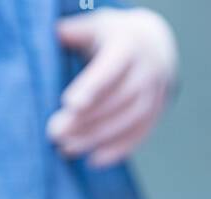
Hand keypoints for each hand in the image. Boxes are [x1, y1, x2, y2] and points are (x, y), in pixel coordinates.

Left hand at [47, 7, 177, 167]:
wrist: (155, 47)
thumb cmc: (114, 37)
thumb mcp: (96, 26)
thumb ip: (75, 31)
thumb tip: (57, 34)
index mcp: (129, 46)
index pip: (109, 70)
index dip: (90, 87)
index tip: (69, 104)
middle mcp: (146, 72)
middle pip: (114, 101)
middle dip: (84, 120)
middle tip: (54, 132)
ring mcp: (153, 96)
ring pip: (124, 123)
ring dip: (94, 139)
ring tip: (66, 148)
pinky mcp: (155, 115)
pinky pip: (137, 137)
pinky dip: (115, 151)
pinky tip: (92, 160)